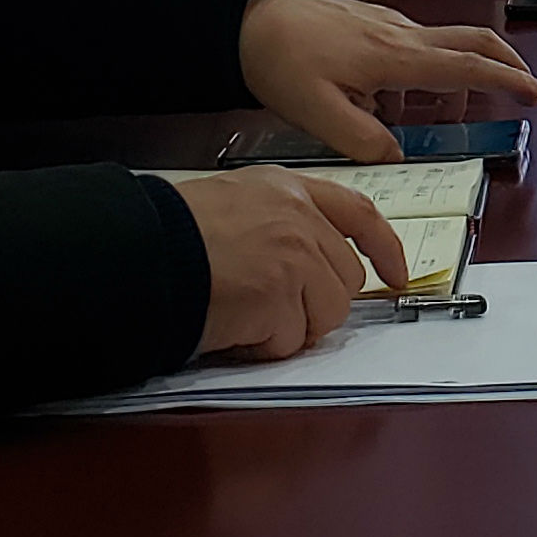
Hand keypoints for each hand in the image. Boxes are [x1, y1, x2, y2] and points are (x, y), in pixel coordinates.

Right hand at [164, 165, 415, 357]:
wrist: (140, 252)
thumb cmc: (172, 233)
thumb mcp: (235, 201)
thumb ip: (281, 223)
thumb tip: (310, 266)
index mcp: (289, 190)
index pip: (359, 213)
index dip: (383, 248)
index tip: (396, 274)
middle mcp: (300, 220)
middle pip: (346, 280)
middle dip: (315, 303)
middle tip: (270, 309)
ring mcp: (295, 258)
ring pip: (325, 315)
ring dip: (288, 327)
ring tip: (244, 314)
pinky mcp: (279, 298)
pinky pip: (289, 340)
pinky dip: (262, 345)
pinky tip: (232, 326)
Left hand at [235, 0, 536, 161]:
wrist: (249, 13)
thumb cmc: (279, 59)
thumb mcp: (314, 113)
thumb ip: (361, 139)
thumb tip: (397, 153)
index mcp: (392, 57)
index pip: (464, 66)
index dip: (505, 79)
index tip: (535, 91)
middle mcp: (399, 34)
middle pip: (471, 40)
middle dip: (506, 61)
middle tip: (527, 86)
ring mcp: (388, 24)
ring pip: (444, 42)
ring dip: (465, 68)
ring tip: (455, 106)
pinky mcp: (373, 23)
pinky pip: (416, 43)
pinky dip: (430, 66)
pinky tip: (402, 94)